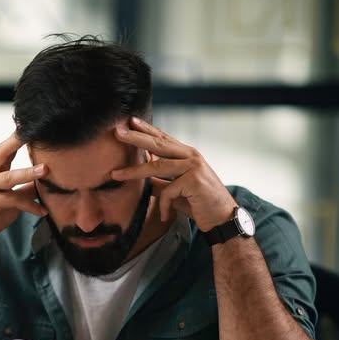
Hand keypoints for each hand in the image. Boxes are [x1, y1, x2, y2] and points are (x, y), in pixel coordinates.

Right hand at [0, 132, 47, 253]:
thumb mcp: (11, 201)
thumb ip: (25, 190)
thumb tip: (45, 184)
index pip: (5, 150)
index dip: (18, 138)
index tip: (32, 126)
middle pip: (0, 153)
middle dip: (16, 141)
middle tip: (31, 132)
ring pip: (7, 177)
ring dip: (27, 172)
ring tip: (45, 169)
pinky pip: (11, 201)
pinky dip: (29, 206)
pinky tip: (43, 211)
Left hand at [111, 117, 235, 231]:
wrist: (222, 219)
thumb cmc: (199, 204)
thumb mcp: (175, 190)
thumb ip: (160, 180)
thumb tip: (142, 176)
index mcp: (188, 155)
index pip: (164, 138)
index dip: (147, 129)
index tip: (131, 121)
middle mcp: (191, 156)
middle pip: (158, 144)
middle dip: (136, 137)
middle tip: (117, 131)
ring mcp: (194, 167)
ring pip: (157, 166)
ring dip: (133, 171)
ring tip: (115, 174)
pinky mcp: (194, 180)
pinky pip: (167, 191)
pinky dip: (163, 205)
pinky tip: (165, 216)